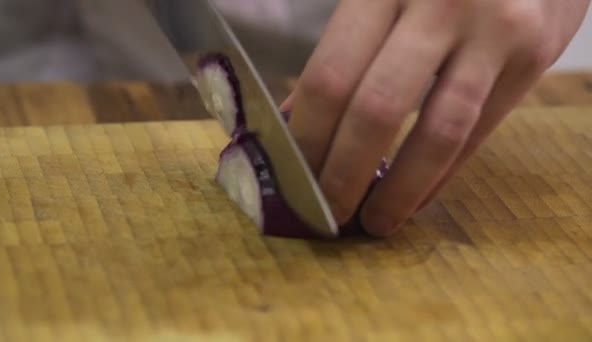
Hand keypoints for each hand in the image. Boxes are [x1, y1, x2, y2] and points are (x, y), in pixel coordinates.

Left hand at [280, 0, 590, 236]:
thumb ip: (345, 50)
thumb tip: (296, 120)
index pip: (331, 77)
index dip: (308, 138)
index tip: (296, 177)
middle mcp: (438, 5)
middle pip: (376, 110)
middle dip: (344, 174)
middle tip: (326, 213)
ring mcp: (493, 31)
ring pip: (436, 133)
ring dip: (398, 191)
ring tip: (374, 222)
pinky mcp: (533, 57)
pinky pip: (477, 134)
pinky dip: (440, 176)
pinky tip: (416, 198)